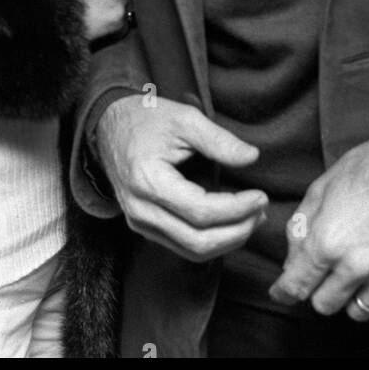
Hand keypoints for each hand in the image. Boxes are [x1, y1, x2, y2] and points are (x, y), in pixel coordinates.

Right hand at [95, 94, 266, 260]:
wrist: (107, 125)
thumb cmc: (145, 119)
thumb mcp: (183, 118)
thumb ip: (219, 140)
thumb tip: (252, 158)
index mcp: (147, 181)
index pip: (201, 212)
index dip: (237, 209)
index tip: (261, 196)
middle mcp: (139, 210)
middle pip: (197, 241)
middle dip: (237, 232)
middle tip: (261, 212)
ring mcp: (138, 221)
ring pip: (191, 250)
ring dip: (227, 241)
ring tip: (251, 219)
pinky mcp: (142, 225)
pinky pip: (181, 246)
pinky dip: (210, 241)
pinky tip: (229, 224)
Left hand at [270, 111, 368, 320]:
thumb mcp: (320, 189)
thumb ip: (301, 229)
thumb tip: (292, 261)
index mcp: (328, 241)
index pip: (297, 286)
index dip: (284, 292)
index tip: (282, 293)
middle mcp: (357, 265)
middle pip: (325, 305)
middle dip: (318, 290)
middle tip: (323, 273)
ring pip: (357, 312)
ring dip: (349, 297)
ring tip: (352, 273)